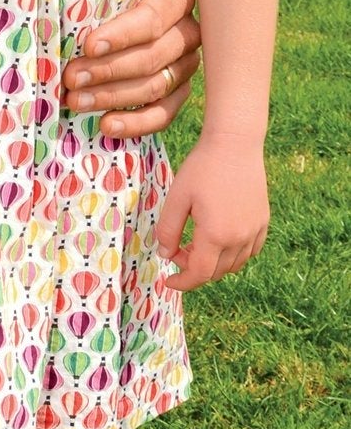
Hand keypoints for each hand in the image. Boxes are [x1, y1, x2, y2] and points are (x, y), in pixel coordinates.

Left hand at [66, 0, 201, 137]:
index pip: (151, 18)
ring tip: (77, 101)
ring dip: (113, 96)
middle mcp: (187, 30)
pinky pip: (164, 112)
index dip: (121, 34)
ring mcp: (187, 63)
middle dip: (107, 70)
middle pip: (151, 56)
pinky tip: (106, 125)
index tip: (88, 46)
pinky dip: (136, 122)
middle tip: (71, 79)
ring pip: (156, 85)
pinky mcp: (180, 90)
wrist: (121, 11)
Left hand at [156, 135, 269, 290]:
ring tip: (193, 243)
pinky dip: (231, 254)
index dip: (182, 282)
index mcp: (216, 235)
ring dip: (212, 262)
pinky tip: (217, 239)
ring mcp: (255, 232)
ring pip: (234, 264)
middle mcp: (240, 239)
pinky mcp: (263, 223)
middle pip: (216, 272)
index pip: (200, 274)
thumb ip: (168, 230)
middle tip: (176, 250)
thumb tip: (166, 255)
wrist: (235, 146)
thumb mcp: (177, 198)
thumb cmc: (201, 169)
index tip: (168, 281)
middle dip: (193, 269)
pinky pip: (249, 251)